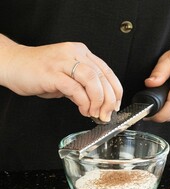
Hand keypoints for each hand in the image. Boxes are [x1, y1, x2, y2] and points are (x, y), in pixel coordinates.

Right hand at [0, 37, 122, 121]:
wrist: (14, 65)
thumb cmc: (40, 72)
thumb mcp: (67, 79)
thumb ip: (82, 88)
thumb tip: (96, 104)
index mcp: (81, 53)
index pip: (107, 71)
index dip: (115, 90)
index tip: (116, 105)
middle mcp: (75, 54)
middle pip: (102, 76)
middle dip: (109, 99)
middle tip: (107, 114)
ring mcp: (63, 61)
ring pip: (92, 80)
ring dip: (98, 101)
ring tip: (96, 113)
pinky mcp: (52, 72)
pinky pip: (75, 88)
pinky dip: (83, 102)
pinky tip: (84, 110)